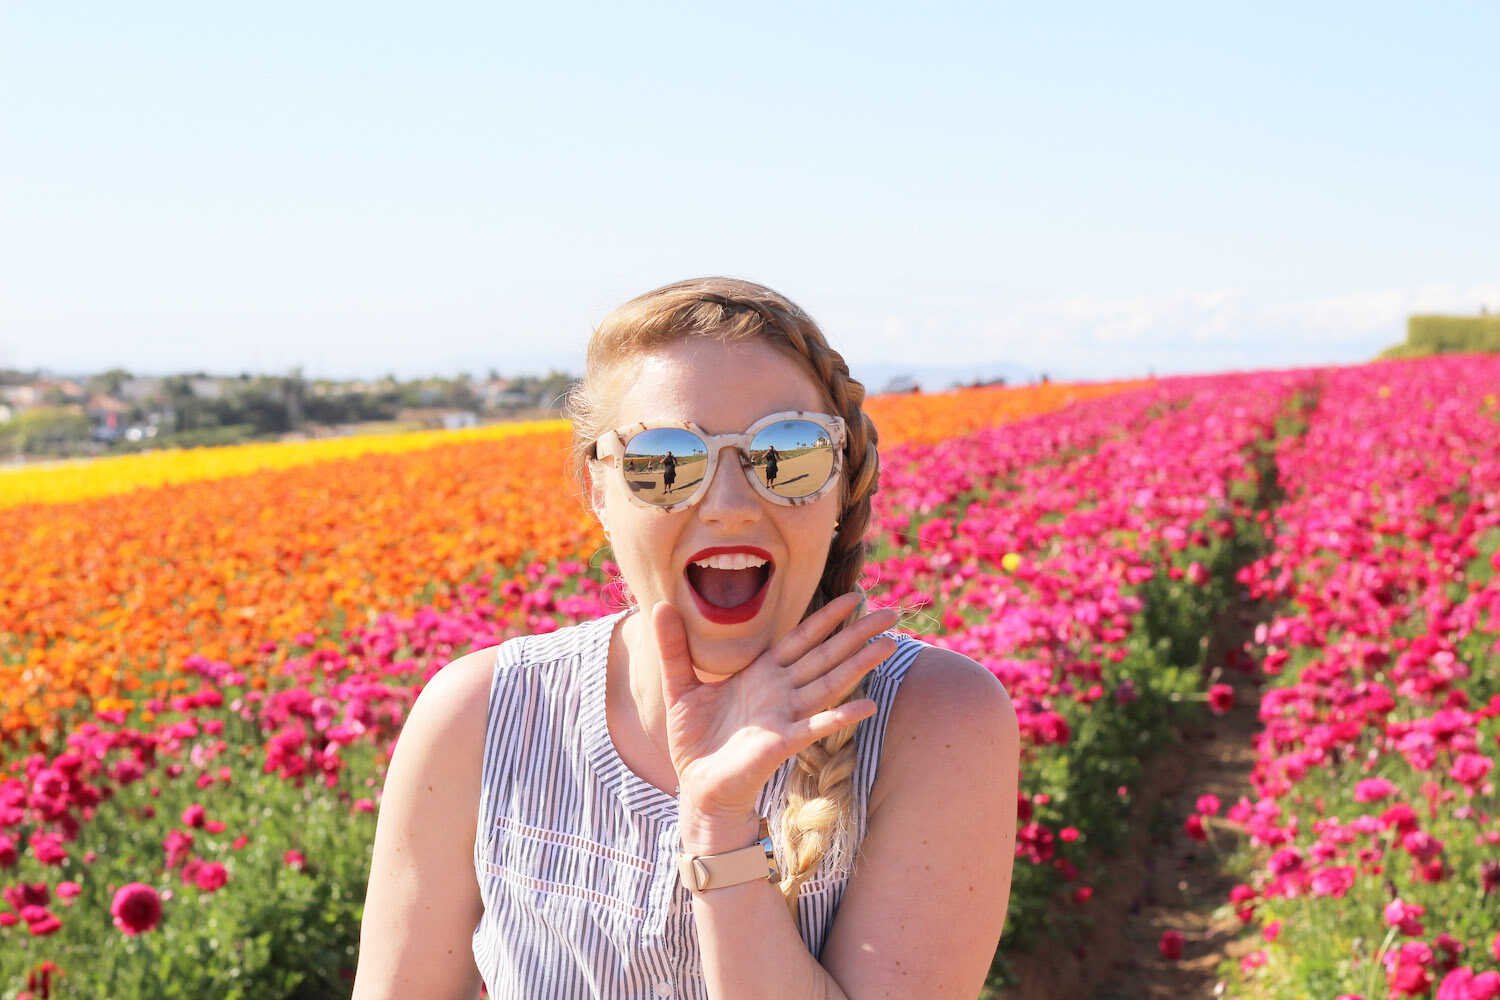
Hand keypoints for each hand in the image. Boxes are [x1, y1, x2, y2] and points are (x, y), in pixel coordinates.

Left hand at [651, 593, 898, 850]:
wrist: (696, 788)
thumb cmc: (695, 740)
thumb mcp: (680, 685)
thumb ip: (673, 646)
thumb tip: (659, 605)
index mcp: (762, 674)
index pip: (801, 638)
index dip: (827, 618)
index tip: (855, 595)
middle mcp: (780, 691)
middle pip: (825, 655)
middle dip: (857, 633)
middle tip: (890, 612)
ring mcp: (785, 716)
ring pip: (829, 682)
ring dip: (859, 664)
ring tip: (888, 644)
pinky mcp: (781, 743)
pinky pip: (815, 727)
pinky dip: (841, 717)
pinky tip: (867, 706)